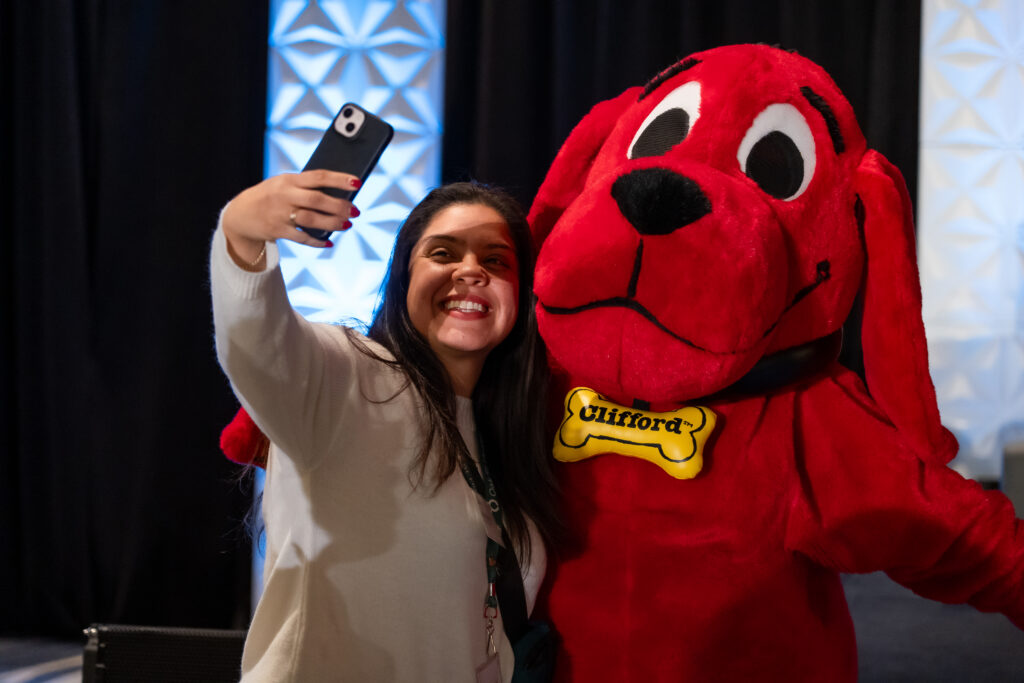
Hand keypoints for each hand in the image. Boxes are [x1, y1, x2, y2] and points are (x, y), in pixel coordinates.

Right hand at [221, 170, 360, 265]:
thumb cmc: (271, 196)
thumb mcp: (284, 184)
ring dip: (332, 223)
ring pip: (311, 219)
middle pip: (317, 200)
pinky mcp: (277, 231)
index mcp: (289, 180)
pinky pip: (301, 237)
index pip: (318, 176)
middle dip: (339, 206)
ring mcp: (280, 214)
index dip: (339, 179)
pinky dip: (317, 241)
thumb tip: (339, 194)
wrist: (240, 214)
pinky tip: (328, 242)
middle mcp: (284, 195)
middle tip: (356, 210)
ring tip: (347, 224)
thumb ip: (306, 187)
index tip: (357, 183)